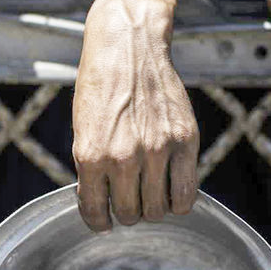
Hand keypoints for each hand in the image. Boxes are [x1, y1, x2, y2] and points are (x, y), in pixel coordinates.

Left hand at [73, 0, 198, 231]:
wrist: (127, 47)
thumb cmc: (100, 86)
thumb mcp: (82, 129)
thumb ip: (92, 168)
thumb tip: (102, 204)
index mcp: (91, 155)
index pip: (95, 212)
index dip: (98, 222)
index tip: (103, 222)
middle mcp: (124, 157)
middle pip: (130, 215)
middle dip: (127, 212)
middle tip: (129, 199)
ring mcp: (157, 150)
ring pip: (159, 209)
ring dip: (153, 207)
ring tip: (150, 193)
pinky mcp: (185, 141)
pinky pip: (187, 194)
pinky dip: (180, 202)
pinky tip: (172, 192)